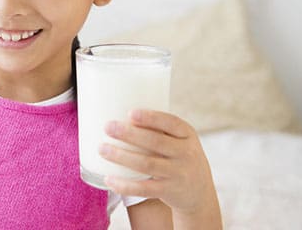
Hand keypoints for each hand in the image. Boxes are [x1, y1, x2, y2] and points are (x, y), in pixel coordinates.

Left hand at [98, 109, 218, 214]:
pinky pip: (145, 188)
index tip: (130, 113)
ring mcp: (178, 173)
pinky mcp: (169, 191)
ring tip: (102, 149)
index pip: (171, 123)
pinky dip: (125, 185)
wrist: (199, 191)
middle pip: (155, 141)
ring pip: (147, 164)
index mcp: (187, 134)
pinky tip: (109, 179)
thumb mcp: (179, 139)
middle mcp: (186, 153)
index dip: (151, 118)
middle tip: (108, 127)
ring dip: (122, 156)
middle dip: (129, 134)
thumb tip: (117, 110)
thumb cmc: (178, 156)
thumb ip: (157, 129)